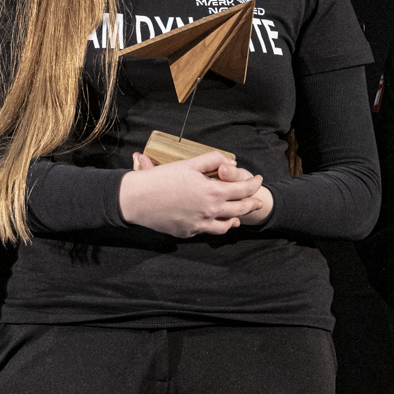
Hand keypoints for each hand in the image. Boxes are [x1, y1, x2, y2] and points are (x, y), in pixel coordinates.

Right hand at [119, 150, 263, 236]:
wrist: (136, 200)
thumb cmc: (160, 179)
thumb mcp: (188, 164)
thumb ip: (213, 160)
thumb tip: (230, 163)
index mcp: (212, 192)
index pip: (243, 189)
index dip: (254, 184)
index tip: (257, 179)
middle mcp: (210, 211)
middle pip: (240, 209)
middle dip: (252, 203)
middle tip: (257, 200)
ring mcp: (199, 224)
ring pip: (226, 225)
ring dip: (235, 219)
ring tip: (238, 215)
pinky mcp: (187, 232)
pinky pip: (207, 230)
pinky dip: (215, 225)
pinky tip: (214, 221)